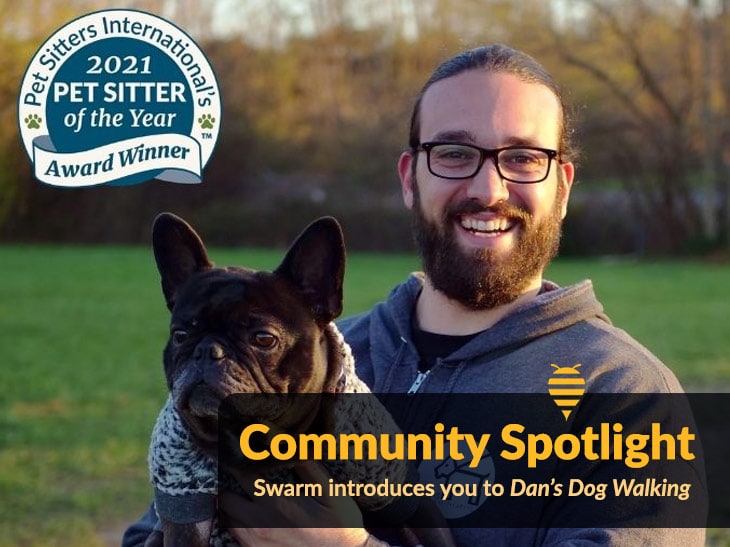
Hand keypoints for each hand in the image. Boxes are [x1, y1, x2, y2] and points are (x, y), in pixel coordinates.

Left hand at [219, 461, 368, 546]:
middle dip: (228, 483)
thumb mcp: (329, 490)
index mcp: (274, 503)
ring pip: (226, 519)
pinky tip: (249, 514)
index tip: (235, 447)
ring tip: (242, 492)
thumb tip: (289, 442)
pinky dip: (236, 522)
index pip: (241, 474)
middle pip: (224, 498)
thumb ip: (307, 465)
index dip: (236, 459)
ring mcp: (256, 542)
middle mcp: (258, 524)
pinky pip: (235, 536)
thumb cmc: (339, 522)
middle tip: (238, 471)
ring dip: (230, 504)